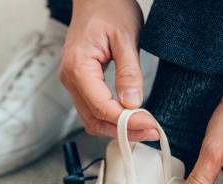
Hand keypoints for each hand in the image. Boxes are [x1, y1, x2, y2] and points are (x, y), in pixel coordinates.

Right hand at [59, 0, 158, 140]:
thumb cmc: (109, 8)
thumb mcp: (126, 37)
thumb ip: (129, 72)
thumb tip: (132, 103)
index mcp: (78, 67)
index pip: (101, 107)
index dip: (126, 121)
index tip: (150, 125)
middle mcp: (70, 79)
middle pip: (94, 120)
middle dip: (123, 131)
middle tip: (151, 132)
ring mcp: (73, 83)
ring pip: (91, 119)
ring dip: (116, 129)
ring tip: (144, 129)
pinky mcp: (80, 84)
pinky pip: (92, 110)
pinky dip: (110, 119)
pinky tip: (130, 119)